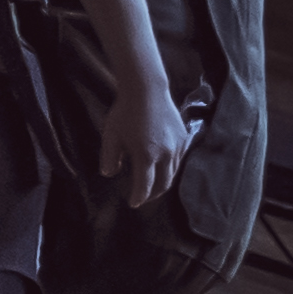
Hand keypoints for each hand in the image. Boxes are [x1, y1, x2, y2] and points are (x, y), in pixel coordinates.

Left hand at [105, 65, 188, 204]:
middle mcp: (166, 154)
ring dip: (163, 183)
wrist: (147, 90)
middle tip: (143, 198)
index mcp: (146, 156)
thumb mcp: (110, 135)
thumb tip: (109, 174)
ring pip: (173, 173)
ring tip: (152, 186)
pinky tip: (162, 169)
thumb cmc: (125, 112)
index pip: (145, 186)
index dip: (138, 197)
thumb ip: (108, 157)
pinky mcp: (184, 138)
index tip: (133, 203)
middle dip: (152, 195)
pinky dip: (170, 170)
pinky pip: (178, 161)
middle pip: (163, 185)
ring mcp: (178, 147)